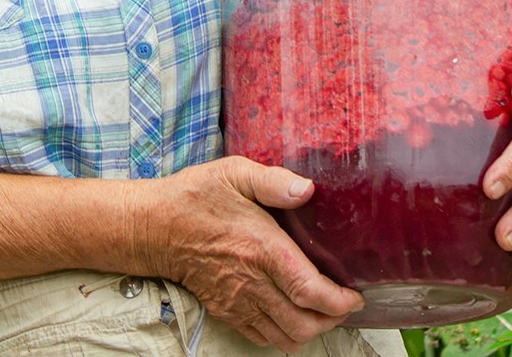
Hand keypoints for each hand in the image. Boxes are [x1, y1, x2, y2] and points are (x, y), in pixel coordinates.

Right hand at [136, 156, 361, 351]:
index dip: (339, 301)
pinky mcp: (226, 311)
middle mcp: (251, 282)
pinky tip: (293, 315)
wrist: (155, 227)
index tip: (355, 295)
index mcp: (261, 249)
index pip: (310, 291)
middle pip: (303, 324)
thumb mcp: (235, 173)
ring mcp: (237, 302)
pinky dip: (284, 335)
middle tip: (344, 303)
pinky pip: (262, 338)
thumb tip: (307, 189)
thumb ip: (274, 181)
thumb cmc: (196, 197)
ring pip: (285, 337)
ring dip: (311, 330)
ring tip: (323, 311)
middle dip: (332, 320)